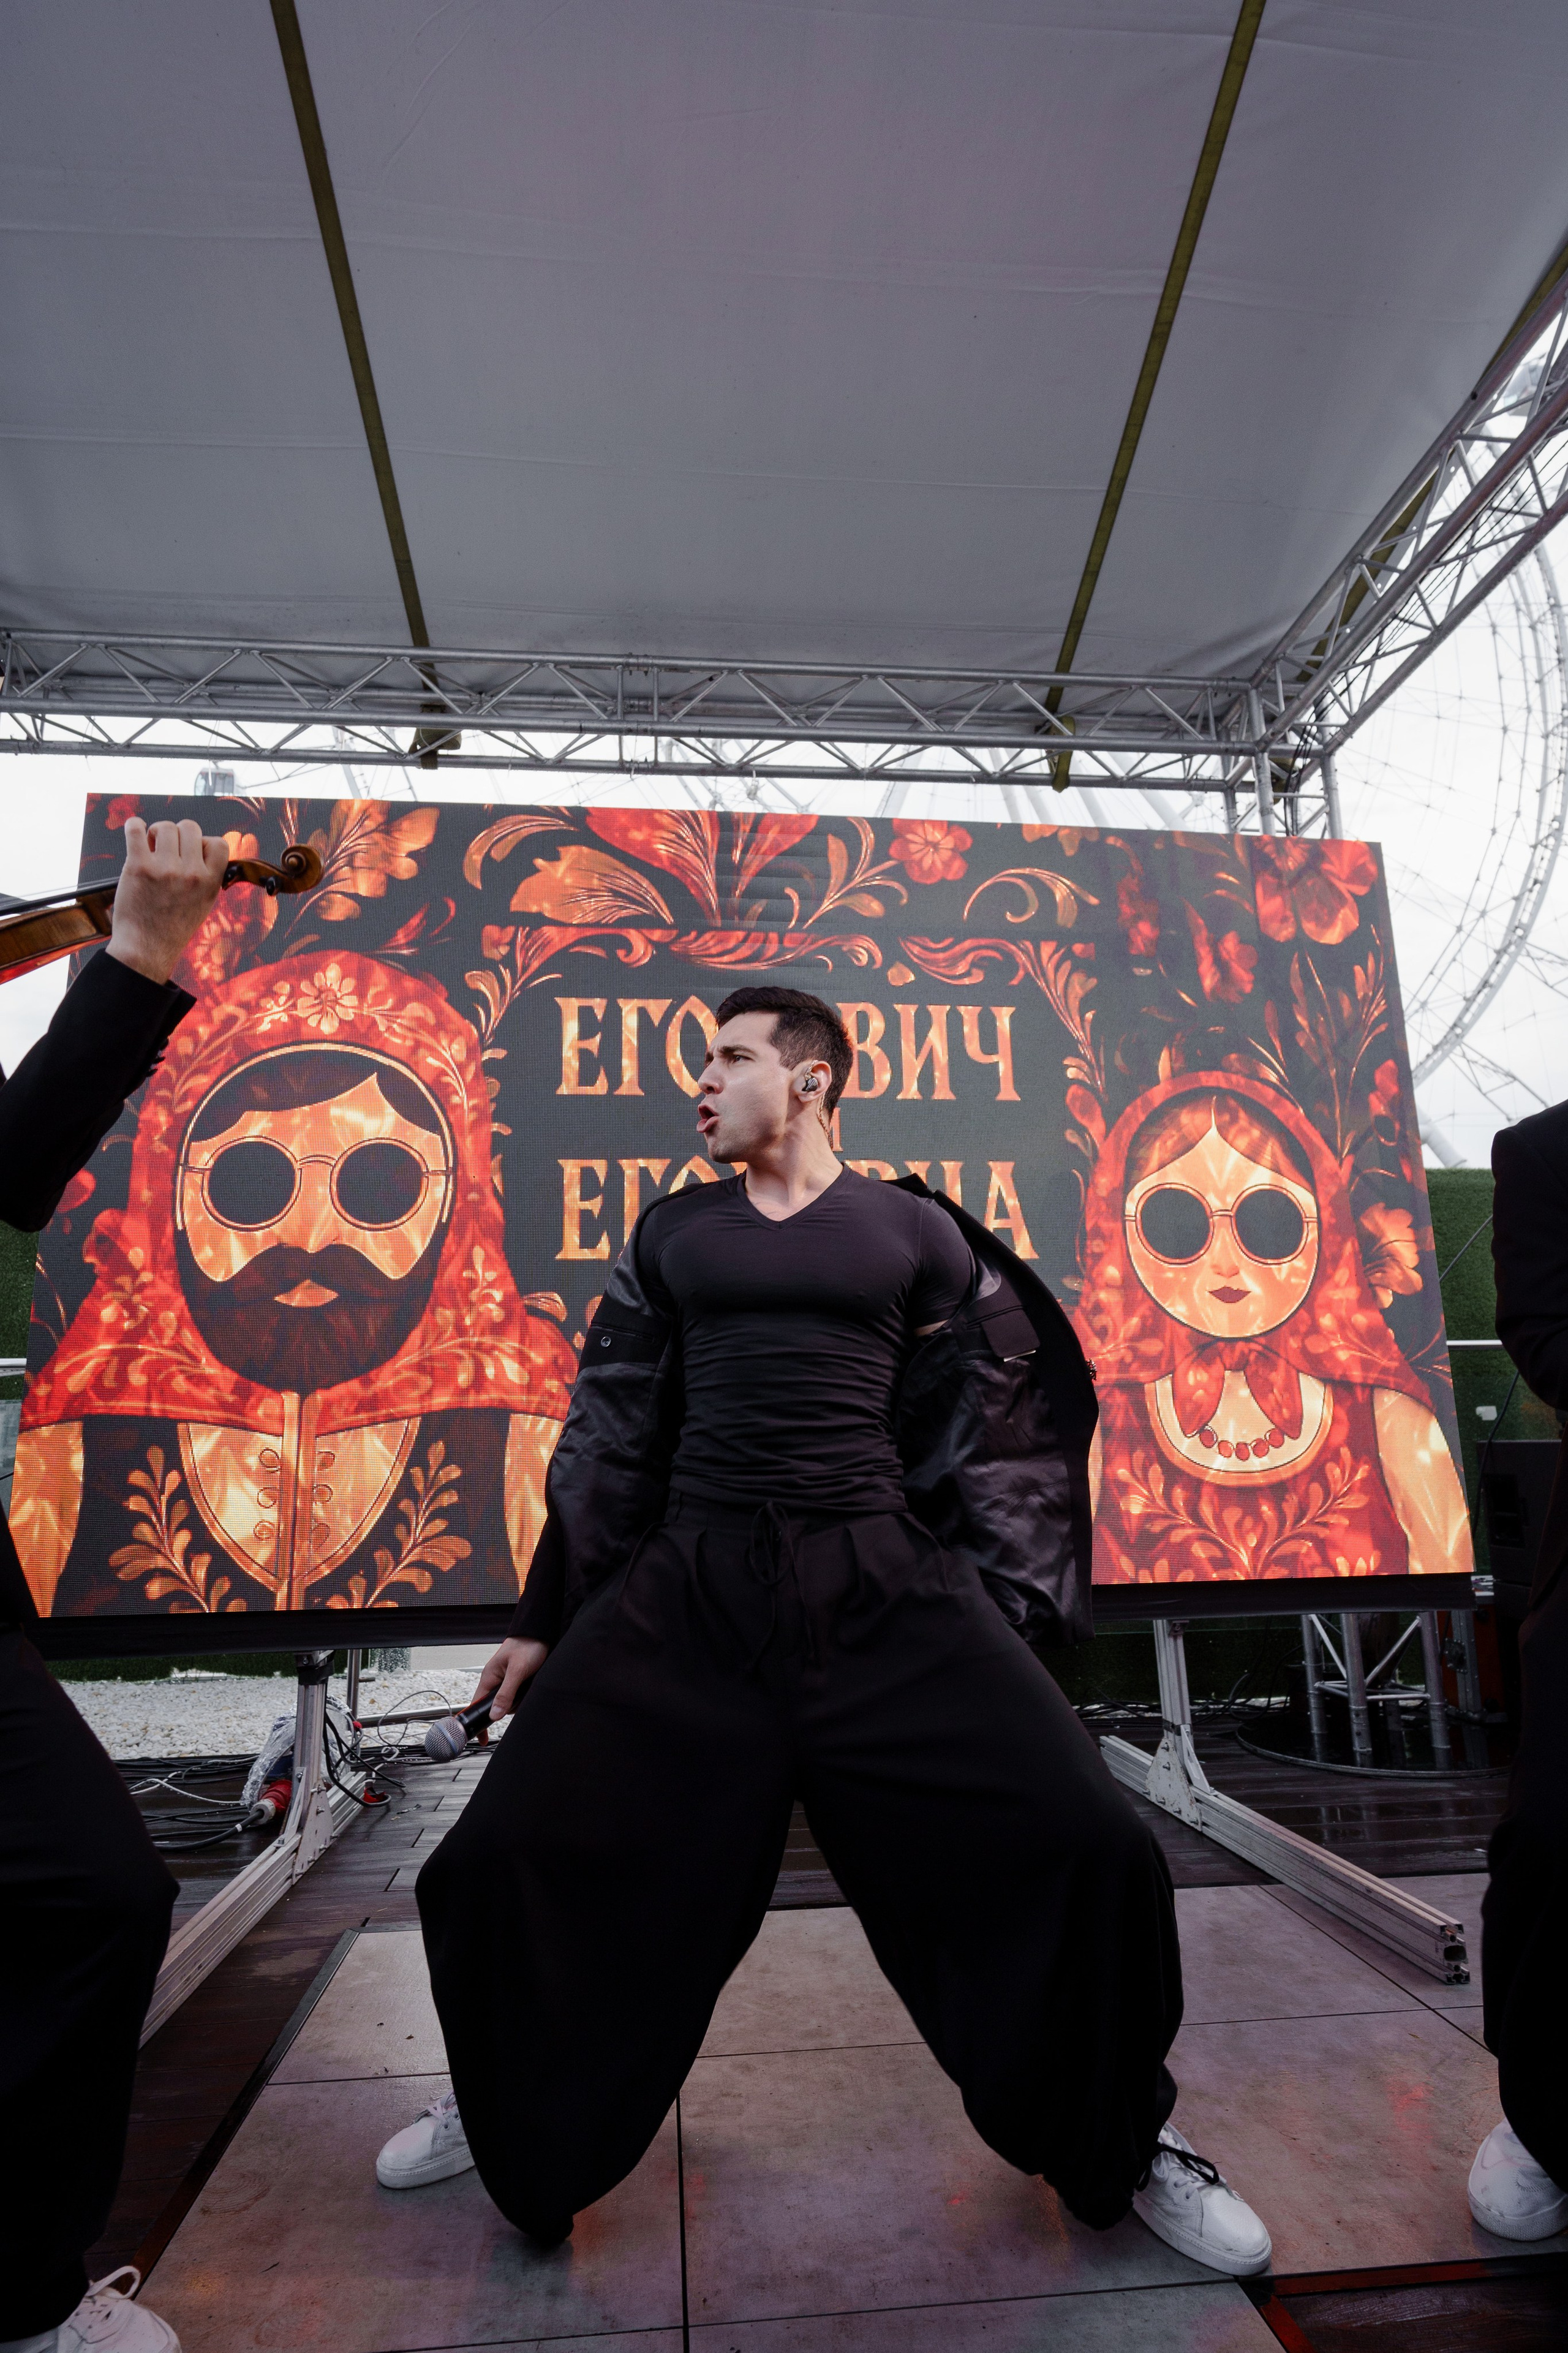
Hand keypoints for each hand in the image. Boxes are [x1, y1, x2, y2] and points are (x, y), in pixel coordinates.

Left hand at [107, 817, 230, 984]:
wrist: (146, 949)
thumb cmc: (173, 926)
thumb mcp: (203, 903)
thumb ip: (207, 875)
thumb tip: (201, 845)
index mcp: (210, 882)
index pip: (218, 842)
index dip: (203, 843)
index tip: (191, 856)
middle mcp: (191, 873)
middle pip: (189, 827)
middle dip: (178, 835)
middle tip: (167, 851)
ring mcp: (164, 869)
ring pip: (165, 826)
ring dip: (156, 833)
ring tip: (150, 848)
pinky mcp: (138, 867)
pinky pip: (135, 829)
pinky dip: (134, 826)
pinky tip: (135, 833)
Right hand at [471, 1636, 548, 1719]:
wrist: (542, 1633)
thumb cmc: (527, 1645)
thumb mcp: (517, 1670)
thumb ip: (506, 1693)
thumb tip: (495, 1715)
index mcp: (489, 1677)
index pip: (476, 1705)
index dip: (478, 1722)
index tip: (481, 1739)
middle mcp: (496, 1681)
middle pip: (497, 1707)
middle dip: (509, 1708)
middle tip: (521, 1696)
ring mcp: (506, 1682)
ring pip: (510, 1703)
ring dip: (520, 1700)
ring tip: (529, 1685)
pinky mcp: (518, 1682)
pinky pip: (519, 1697)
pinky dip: (526, 1695)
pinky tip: (532, 1685)